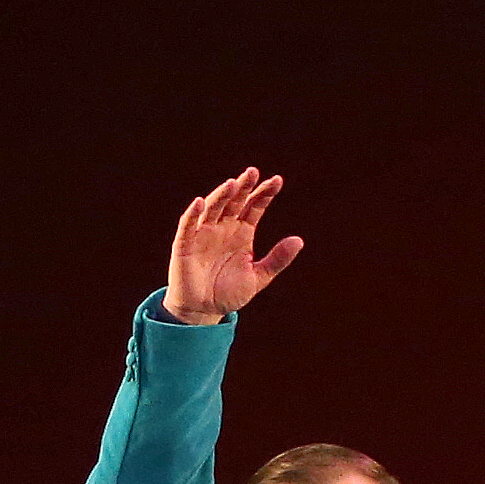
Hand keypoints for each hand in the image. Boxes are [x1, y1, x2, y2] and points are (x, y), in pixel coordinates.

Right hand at [163, 171, 300, 324]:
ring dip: (221, 195)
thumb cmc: (229, 293)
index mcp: (242, 233)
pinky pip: (188, 225)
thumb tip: (299, 240)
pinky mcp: (185, 244)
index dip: (264, 194)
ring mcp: (203, 234)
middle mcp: (223, 228)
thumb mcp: (259, 277)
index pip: (254, 207)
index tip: (278, 181)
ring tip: (232, 183)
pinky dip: (193, 213)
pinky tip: (200, 202)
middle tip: (254, 172)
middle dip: (244, 187)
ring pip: (213, 208)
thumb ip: (277, 260)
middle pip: (234, 201)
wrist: (203, 311)